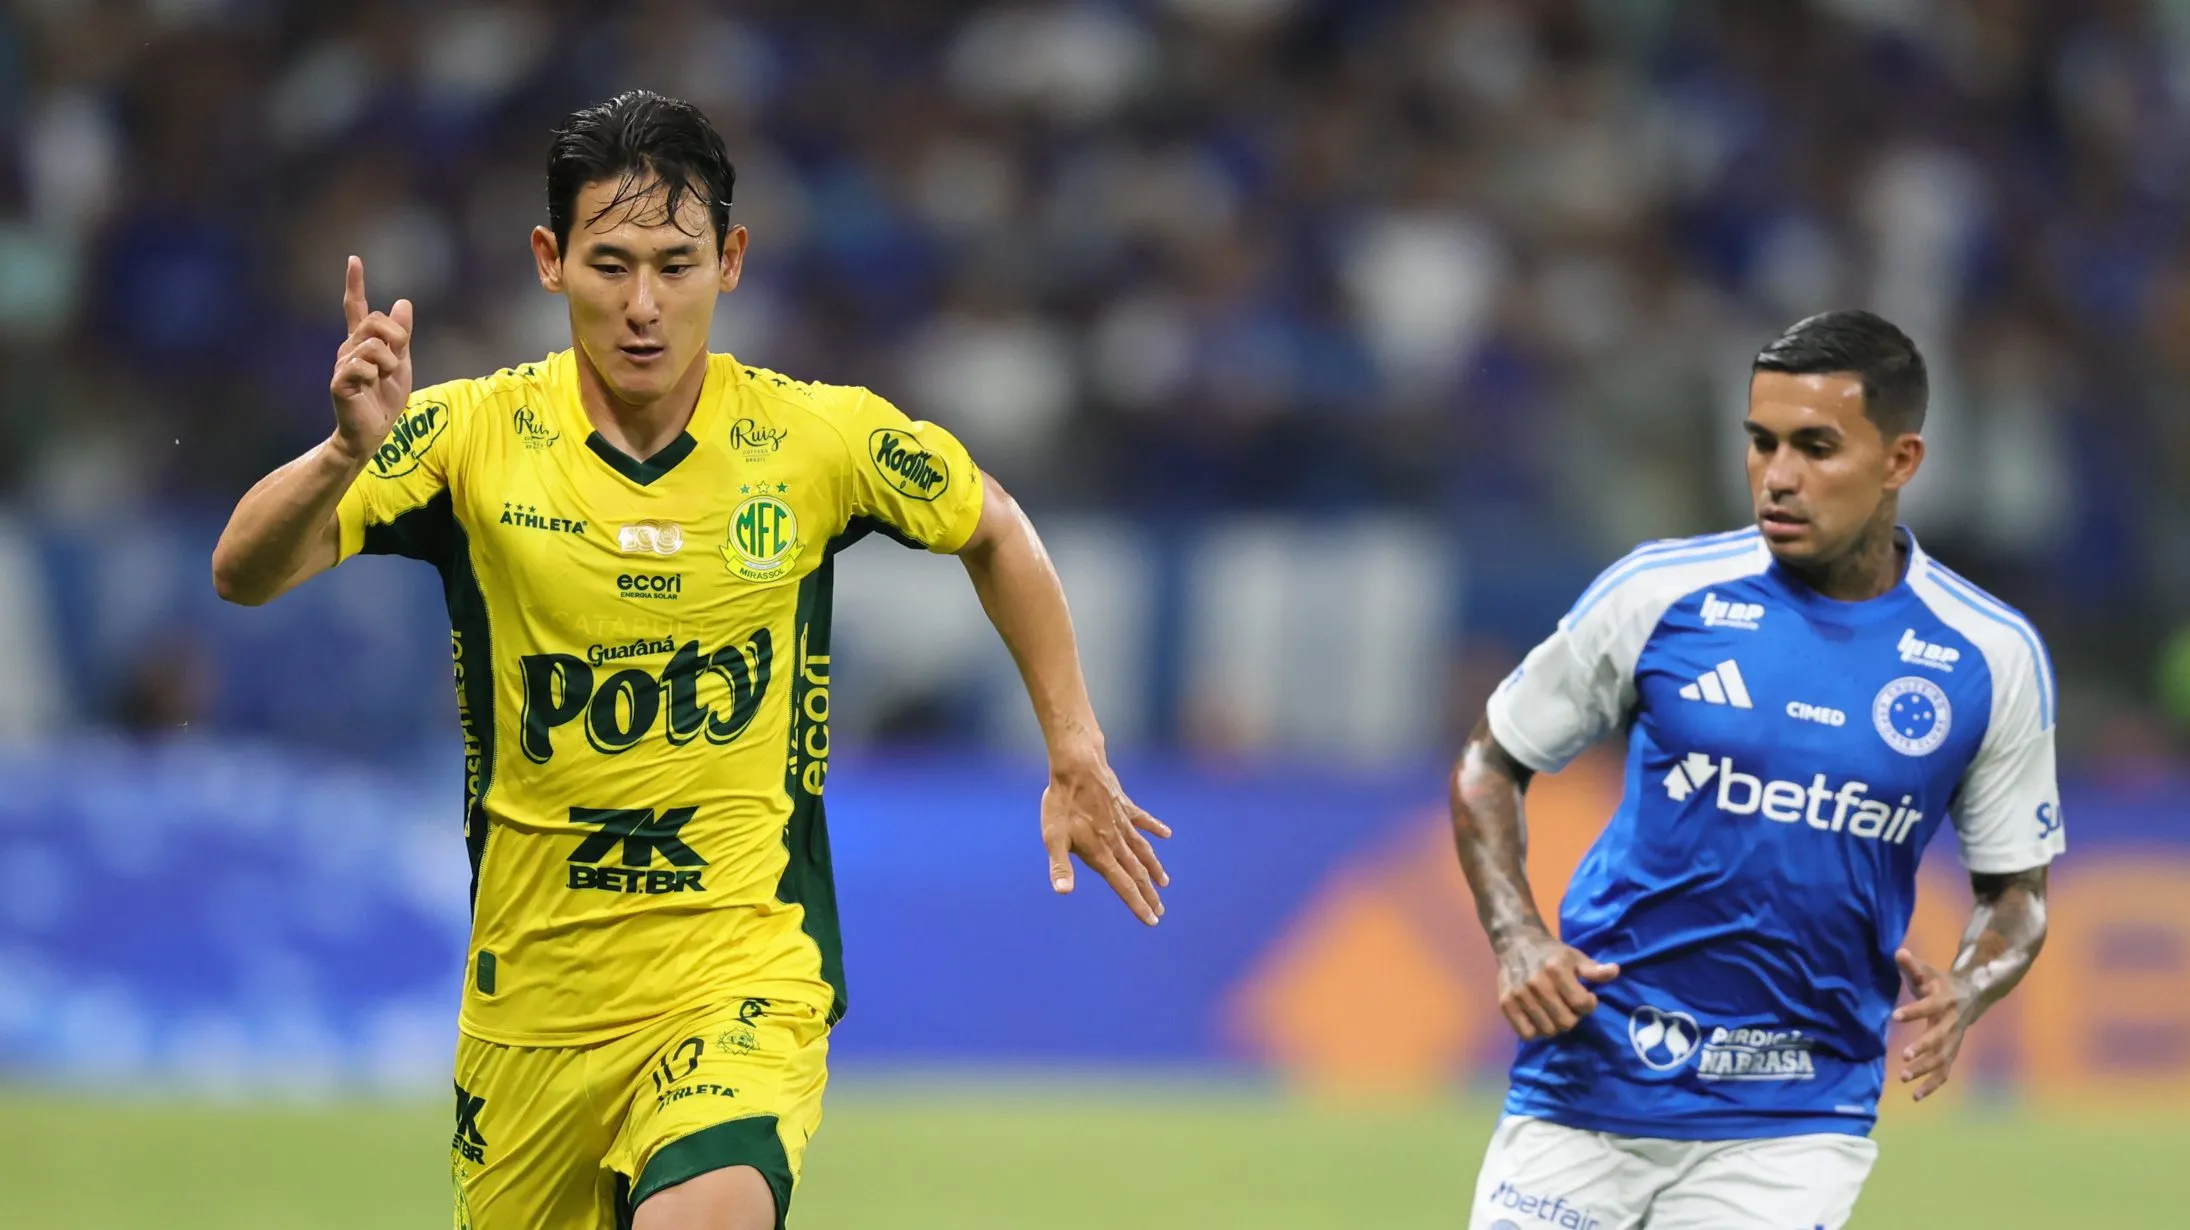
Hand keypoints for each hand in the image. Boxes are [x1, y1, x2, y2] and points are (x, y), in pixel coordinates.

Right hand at [329, 255, 414, 462]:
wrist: (374, 430)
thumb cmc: (385, 398)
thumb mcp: (402, 363)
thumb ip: (403, 335)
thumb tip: (403, 302)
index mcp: (362, 342)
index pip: (356, 308)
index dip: (355, 284)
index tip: (354, 260)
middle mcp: (348, 348)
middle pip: (375, 322)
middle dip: (396, 339)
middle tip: (396, 363)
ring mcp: (341, 364)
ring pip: (373, 345)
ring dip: (388, 363)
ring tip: (382, 379)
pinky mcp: (338, 382)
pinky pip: (362, 366)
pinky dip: (375, 376)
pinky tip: (369, 386)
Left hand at [1040, 754, 1170, 925]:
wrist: (1077, 766)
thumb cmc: (1061, 803)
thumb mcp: (1053, 837)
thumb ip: (1060, 865)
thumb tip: (1063, 892)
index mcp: (1101, 853)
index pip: (1123, 885)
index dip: (1137, 904)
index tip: (1152, 921)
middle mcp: (1116, 841)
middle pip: (1137, 873)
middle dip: (1148, 894)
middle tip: (1161, 911)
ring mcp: (1123, 822)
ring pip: (1143, 851)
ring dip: (1154, 868)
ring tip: (1165, 883)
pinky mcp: (1124, 805)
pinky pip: (1143, 820)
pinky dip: (1155, 828)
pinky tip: (1167, 834)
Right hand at [1494, 924, 1618, 1039]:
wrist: (1516, 943)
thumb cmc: (1551, 953)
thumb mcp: (1575, 957)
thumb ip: (1594, 969)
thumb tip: (1614, 971)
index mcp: (1556, 970)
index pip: (1582, 1004)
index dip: (1589, 1004)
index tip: (1586, 997)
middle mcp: (1537, 983)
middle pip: (1566, 1022)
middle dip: (1573, 1017)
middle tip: (1569, 1007)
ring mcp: (1519, 995)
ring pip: (1548, 1030)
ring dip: (1555, 1025)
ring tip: (1555, 1012)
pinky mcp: (1506, 1004)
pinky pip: (1526, 1033)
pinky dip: (1536, 1031)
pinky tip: (1539, 1019)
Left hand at [1893, 947, 1976, 1100]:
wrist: (1971, 996)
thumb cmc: (1940, 983)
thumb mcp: (1928, 971)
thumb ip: (1912, 964)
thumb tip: (1899, 952)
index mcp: (1945, 1001)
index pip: (1929, 1006)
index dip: (1913, 1011)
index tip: (1895, 1015)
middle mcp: (1952, 1023)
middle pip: (1939, 1038)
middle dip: (1924, 1047)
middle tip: (1905, 1055)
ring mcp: (1954, 1040)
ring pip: (1942, 1059)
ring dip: (1925, 1069)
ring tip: (1903, 1077)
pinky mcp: (1951, 1053)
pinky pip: (1943, 1072)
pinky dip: (1932, 1085)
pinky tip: (1916, 1097)